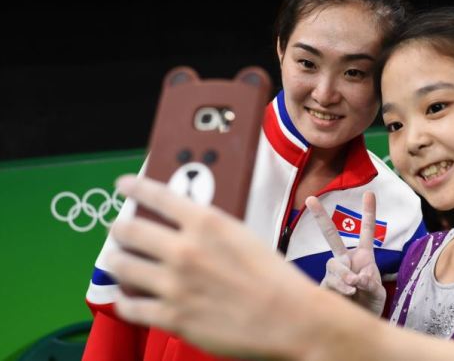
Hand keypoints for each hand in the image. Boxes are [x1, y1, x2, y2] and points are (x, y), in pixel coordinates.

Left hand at [106, 175, 319, 357]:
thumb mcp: (243, 236)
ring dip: (114, 261)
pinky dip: (125, 300)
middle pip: (129, 230)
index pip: (158, 195)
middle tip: (118, 231)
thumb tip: (185, 225)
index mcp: (206, 223)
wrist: (290, 318)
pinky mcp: (172, 317)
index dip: (134, 187)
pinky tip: (128, 298)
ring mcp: (175, 285)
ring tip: (116, 262)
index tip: (123, 185)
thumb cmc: (273, 276)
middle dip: (119, 229)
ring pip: (121, 266)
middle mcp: (184, 250)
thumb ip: (210, 229)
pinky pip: (130, 307)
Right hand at [306, 191, 385, 315]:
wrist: (358, 324)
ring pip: (333, 264)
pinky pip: (330, 281)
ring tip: (354, 287)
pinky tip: (349, 294)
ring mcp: (334, 272)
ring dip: (344, 273)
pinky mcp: (325, 286)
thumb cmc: (370, 304)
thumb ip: (371, 282)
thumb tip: (357, 277)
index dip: (368, 212)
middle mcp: (345, 259)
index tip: (370, 192)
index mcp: (363, 256)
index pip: (366, 232)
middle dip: (320, 217)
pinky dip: (340, 287)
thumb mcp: (378, 292)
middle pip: (330, 235)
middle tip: (310, 198)